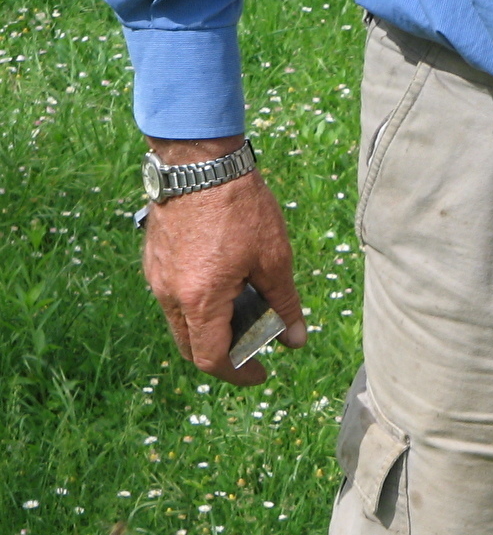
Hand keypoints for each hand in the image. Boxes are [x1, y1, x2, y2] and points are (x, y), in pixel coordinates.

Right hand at [141, 135, 306, 385]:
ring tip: (245, 315)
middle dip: (222, 356)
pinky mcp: (154, 258)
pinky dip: (198, 306)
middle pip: (191, 346)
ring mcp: (157, 275)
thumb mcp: (275, 260)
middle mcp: (169, 294)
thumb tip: (297, 341)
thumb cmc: (241, 208)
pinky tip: (227, 288)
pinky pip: (173, 297)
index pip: (211, 359)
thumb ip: (286, 305)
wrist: (200, 160)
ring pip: (180, 322)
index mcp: (200, 300)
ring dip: (210, 329)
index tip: (261, 373)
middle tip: (253, 351)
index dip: (238, 374)